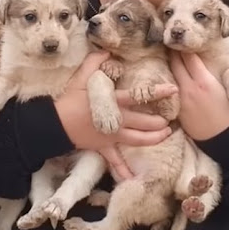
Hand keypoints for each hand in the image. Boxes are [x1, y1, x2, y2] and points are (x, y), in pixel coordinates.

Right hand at [54, 51, 177, 179]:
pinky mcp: (104, 147)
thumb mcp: (81, 78)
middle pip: (143, 122)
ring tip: (166, 135)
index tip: (173, 89)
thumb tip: (107, 50)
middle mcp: (116, 120)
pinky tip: (132, 179)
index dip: (157, 92)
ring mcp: (112, 136)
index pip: (139, 96)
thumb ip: (94, 62)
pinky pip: (115, 161)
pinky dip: (123, 171)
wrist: (56, 124)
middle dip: (159, 122)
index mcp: (113, 102)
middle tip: (171, 120)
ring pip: (137, 140)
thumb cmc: (70, 99)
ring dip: (153, 139)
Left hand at [170, 52, 228, 140]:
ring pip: (169, 75)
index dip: (187, 47)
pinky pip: (169, 90)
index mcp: (204, 82)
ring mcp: (180, 99)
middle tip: (175, 45)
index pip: (189, 57)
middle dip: (174, 52)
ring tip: (171, 57)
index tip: (188, 42)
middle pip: (174, 63)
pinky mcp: (177, 109)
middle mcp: (189, 88)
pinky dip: (169, 81)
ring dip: (170, 65)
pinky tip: (171, 76)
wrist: (224, 141)